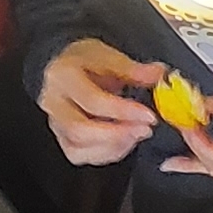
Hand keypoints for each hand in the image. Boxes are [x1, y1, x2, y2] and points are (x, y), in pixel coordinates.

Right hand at [38, 39, 166, 164]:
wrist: (67, 67)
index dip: (122, 111)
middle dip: (116, 135)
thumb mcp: (108, 56)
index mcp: (63, 76)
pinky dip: (105, 154)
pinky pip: (80, 156)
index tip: (148, 115)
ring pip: (78, 148)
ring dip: (113, 147)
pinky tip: (125, 142)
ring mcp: (55, 123)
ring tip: (137, 135)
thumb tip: (158, 75)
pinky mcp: (62, 138)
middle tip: (144, 130)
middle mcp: (53, 102)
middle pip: (79, 130)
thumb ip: (133, 69)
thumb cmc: (85, 62)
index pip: (92, 100)